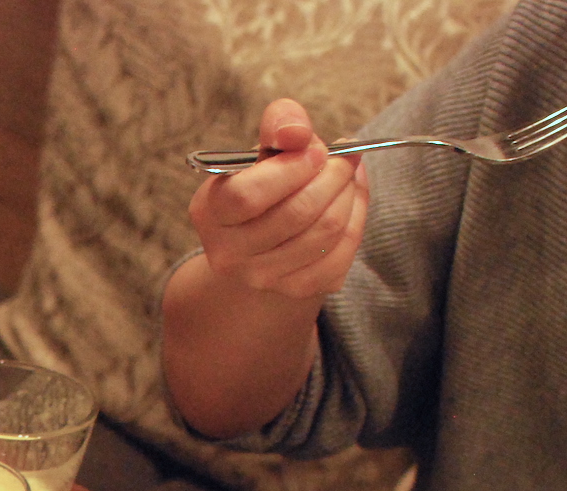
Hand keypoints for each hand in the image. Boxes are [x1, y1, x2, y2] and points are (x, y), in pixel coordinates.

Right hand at [188, 98, 370, 300]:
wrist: (263, 243)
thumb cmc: (265, 184)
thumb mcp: (263, 148)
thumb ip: (279, 124)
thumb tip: (297, 133)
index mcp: (209, 212)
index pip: (247, 195)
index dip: (292, 169)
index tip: (316, 150)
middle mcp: (228, 253)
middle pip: (297, 213)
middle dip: (333, 176)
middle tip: (343, 160)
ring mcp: (262, 277)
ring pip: (326, 232)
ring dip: (349, 195)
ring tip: (347, 178)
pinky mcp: (296, 290)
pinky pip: (342, 254)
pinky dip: (356, 220)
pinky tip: (350, 202)